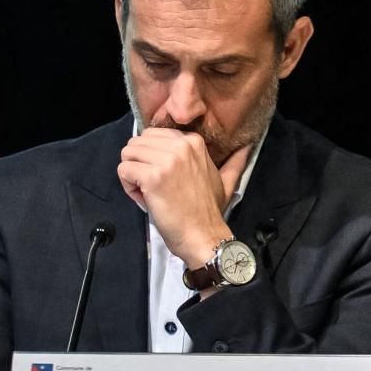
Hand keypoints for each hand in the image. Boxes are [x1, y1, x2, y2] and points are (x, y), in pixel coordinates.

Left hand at [117, 128, 235, 274]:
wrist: (204, 235)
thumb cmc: (210, 211)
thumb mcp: (227, 181)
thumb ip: (234, 162)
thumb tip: (248, 146)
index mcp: (193, 142)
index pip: (153, 134)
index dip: (153, 156)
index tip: (166, 177)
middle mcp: (180, 146)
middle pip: (137, 142)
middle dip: (139, 163)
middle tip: (154, 185)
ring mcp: (166, 161)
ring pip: (127, 154)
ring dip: (132, 175)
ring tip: (149, 192)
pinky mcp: (152, 177)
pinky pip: (123, 170)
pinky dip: (128, 187)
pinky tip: (145, 198)